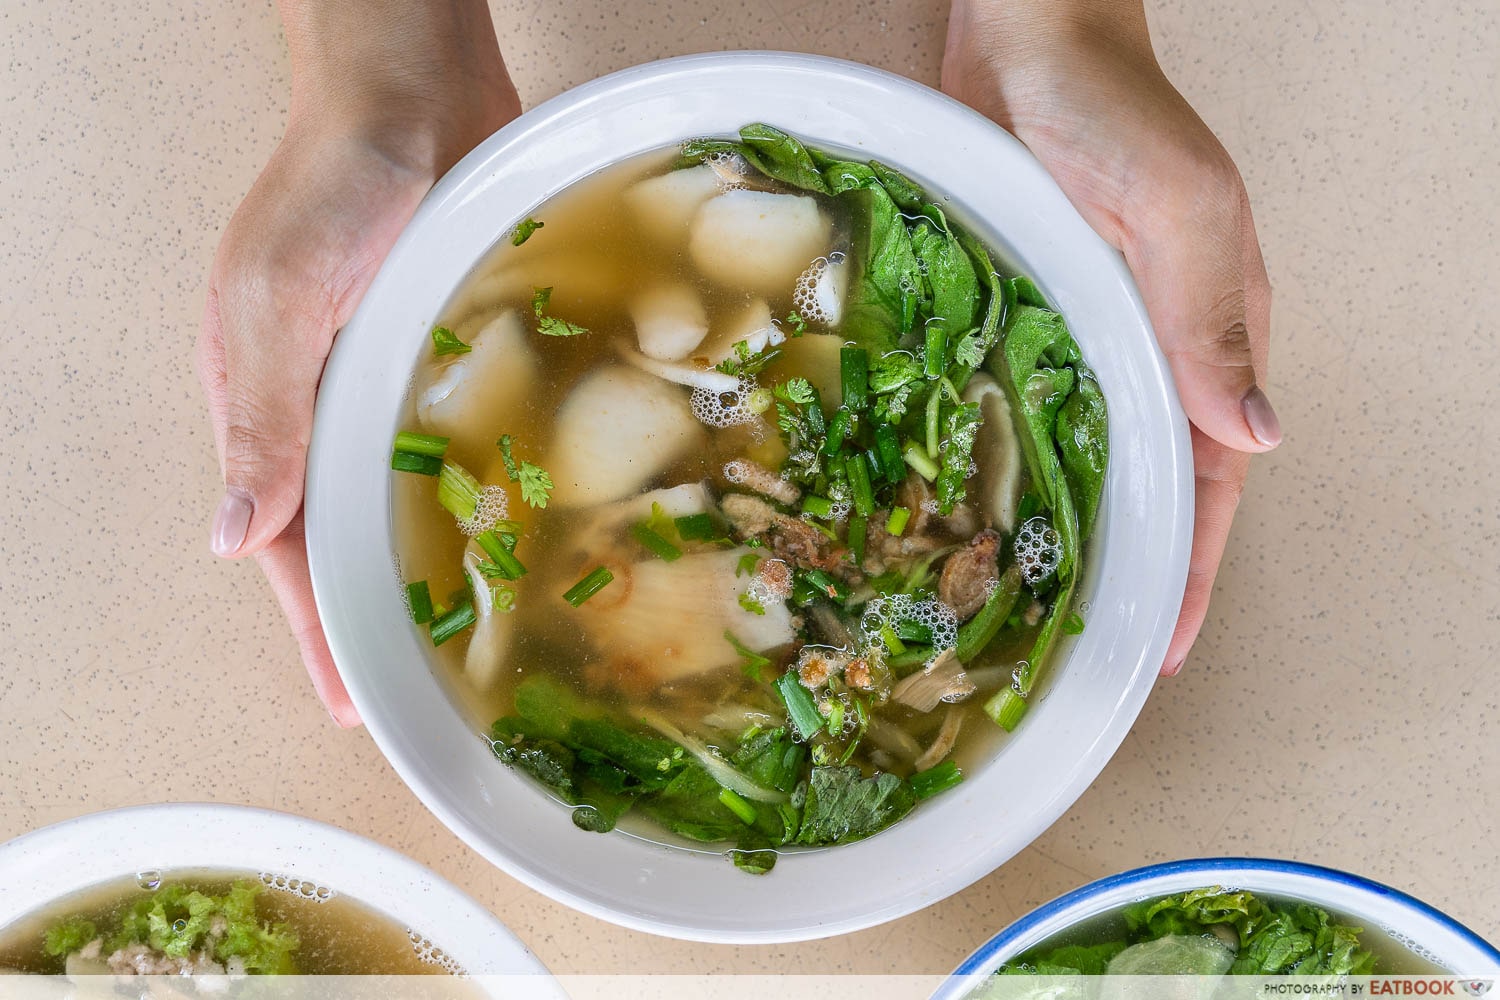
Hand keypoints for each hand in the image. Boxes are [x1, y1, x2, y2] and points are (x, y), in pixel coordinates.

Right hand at [197, 1, 518, 723]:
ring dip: (446, 550)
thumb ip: (263, 418)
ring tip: (490, 622)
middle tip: (432, 682)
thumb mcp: (282, 301)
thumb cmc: (336, 178)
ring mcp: (397, 370)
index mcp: (267, 398)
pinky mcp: (459, 340)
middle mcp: (332, 397)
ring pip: (418, 488)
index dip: (318, 628)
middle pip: (355, 528)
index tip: (351, 706)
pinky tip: (534, 514)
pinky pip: (475, 428)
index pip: (289, 543)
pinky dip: (495, 476)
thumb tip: (230, 540)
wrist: (416, 82)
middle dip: (384, 607)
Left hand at [943, 0, 1280, 675]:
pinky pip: (1024, 402)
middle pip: (1151, 478)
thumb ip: (1210, 318)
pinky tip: (971, 497)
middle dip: (1130, 562)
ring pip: (1088, 449)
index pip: (1215, 476)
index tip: (1168, 647)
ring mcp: (1087, 327)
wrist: (1033, 31)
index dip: (1196, 567)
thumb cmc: (1113, 106)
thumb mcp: (1177, 209)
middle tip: (1084, 644)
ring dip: (1066, 520)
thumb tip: (1259, 438)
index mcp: (1214, 329)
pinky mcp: (1026, 306)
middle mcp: (1151, 341)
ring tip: (1023, 597)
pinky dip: (1010, 456)